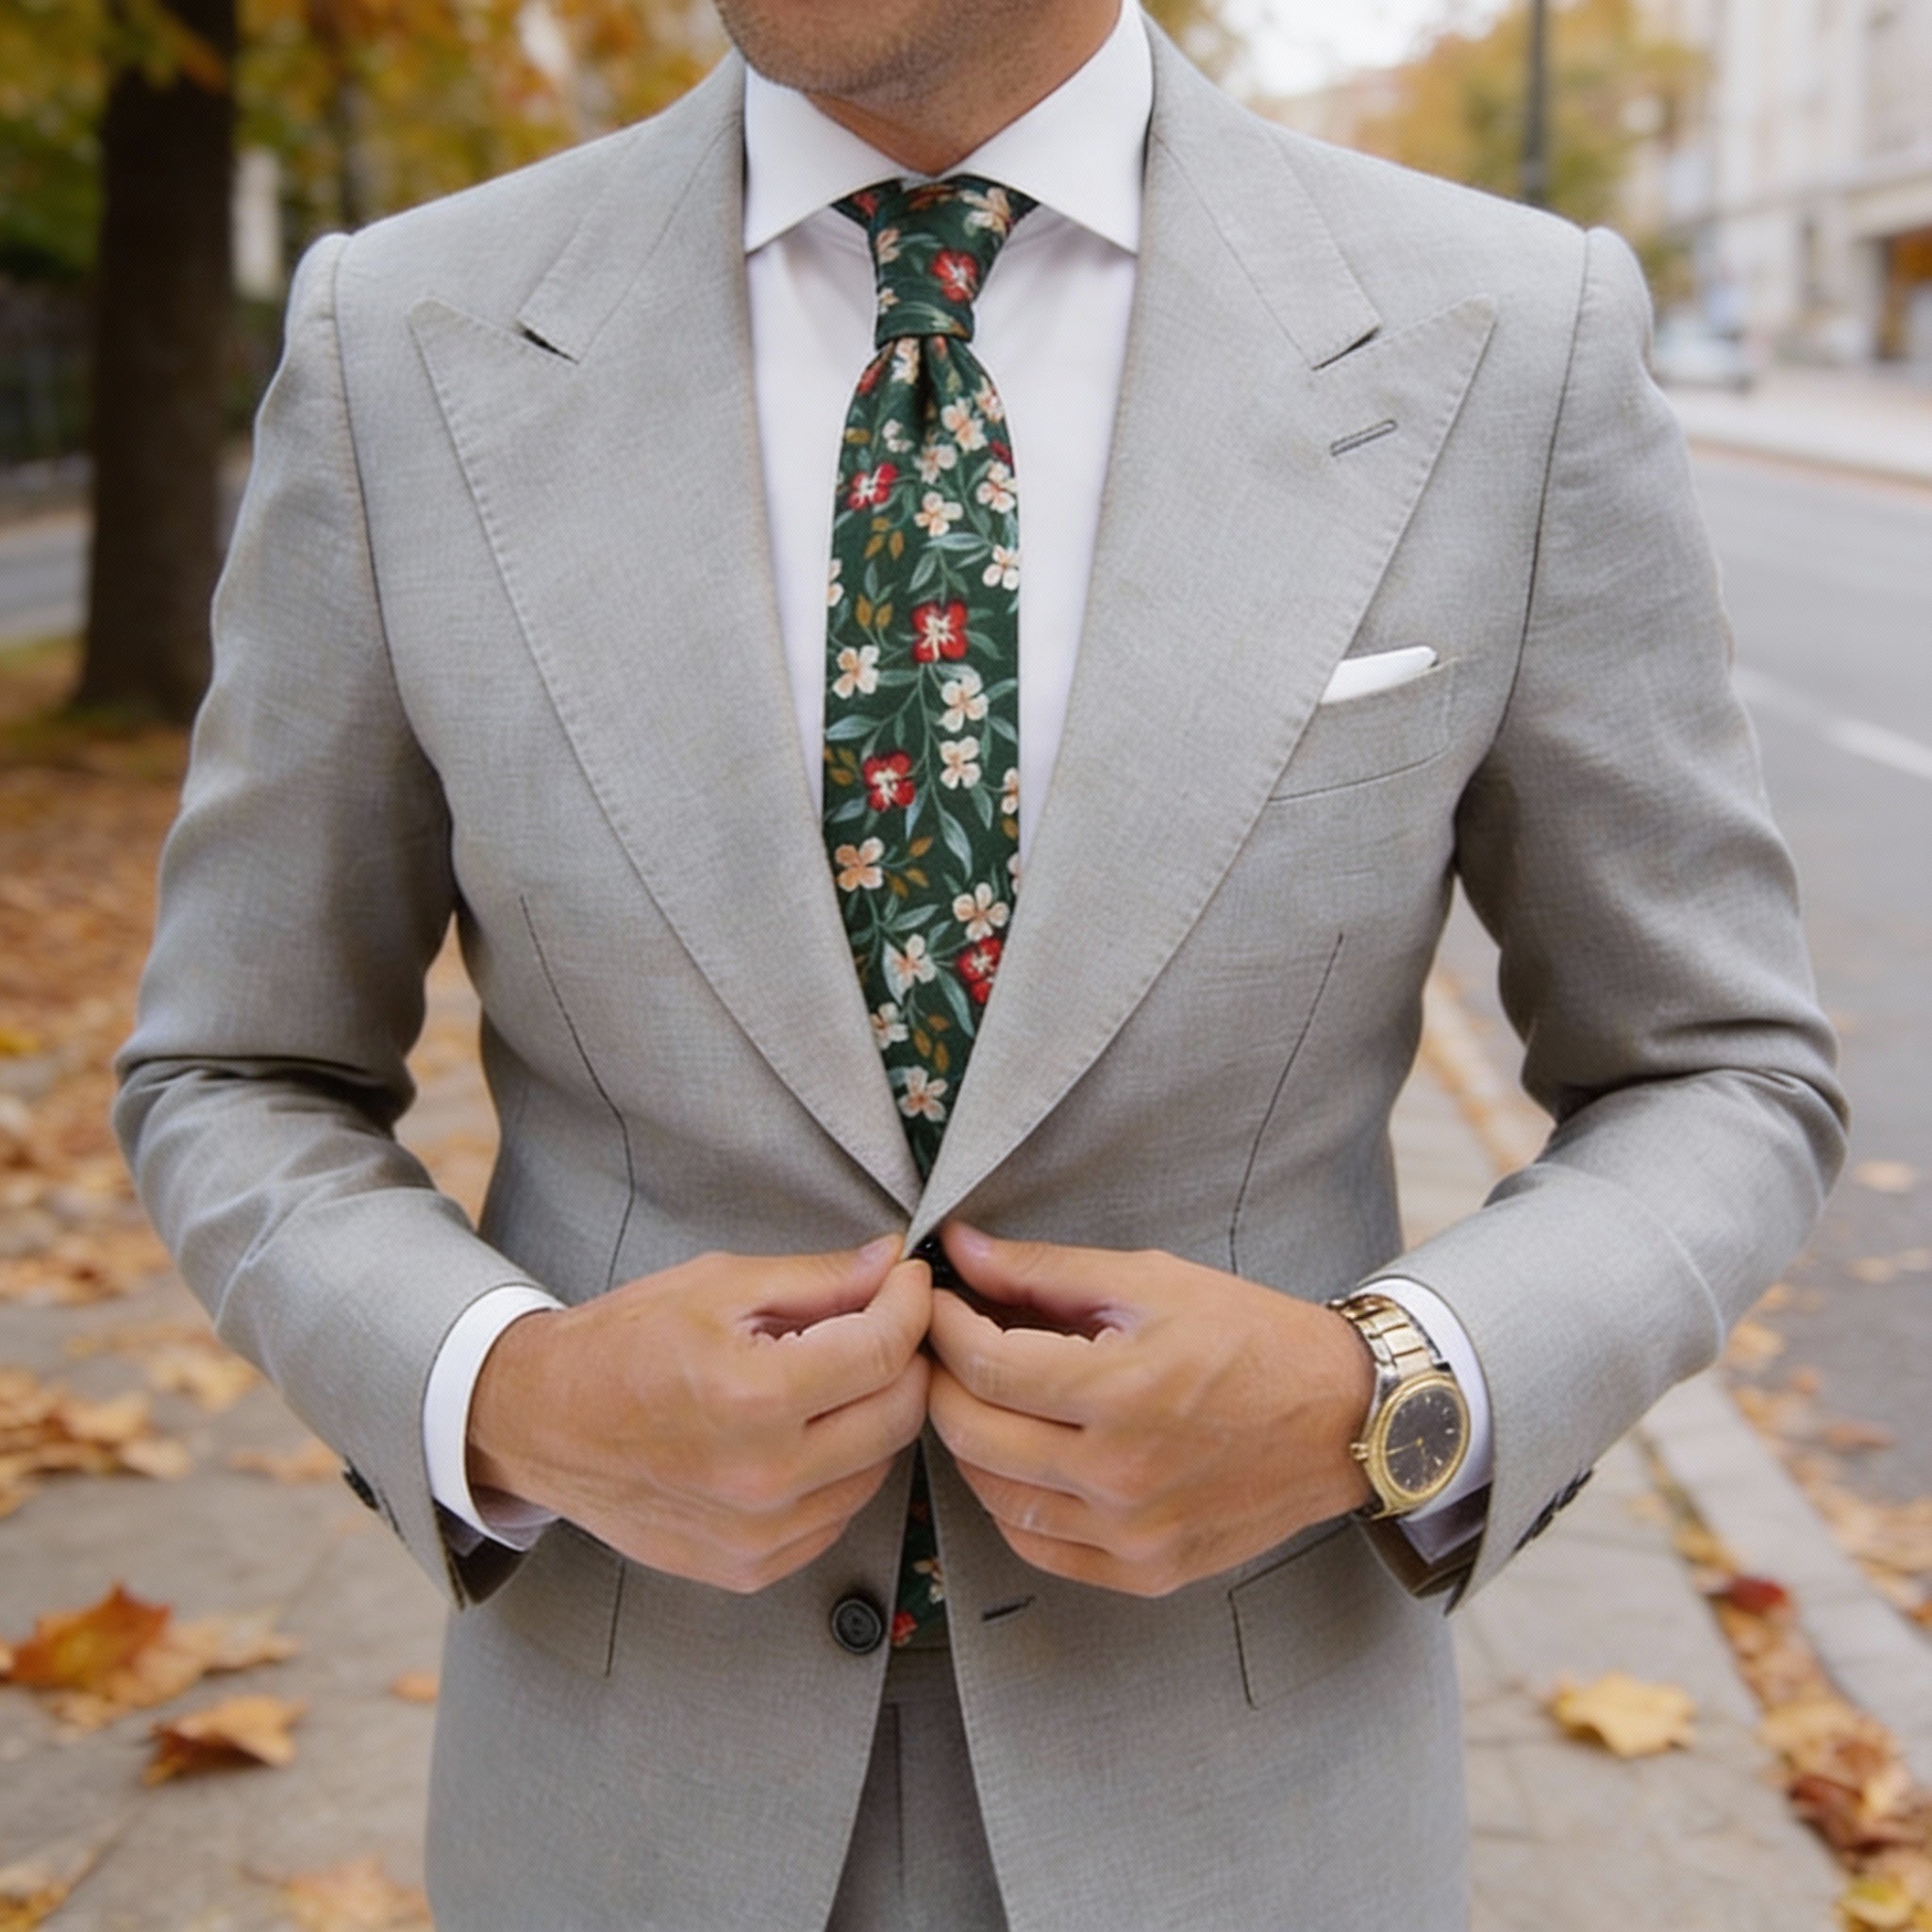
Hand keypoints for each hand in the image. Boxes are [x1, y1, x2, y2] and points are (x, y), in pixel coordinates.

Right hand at [467, 1238, 931, 1592]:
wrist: (542, 1422)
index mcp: (754, 1397)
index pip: (884, 1351)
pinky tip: (805, 1431)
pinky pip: (837, 1514)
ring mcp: (758, 1534)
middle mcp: (763, 1477)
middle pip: (898, 1414)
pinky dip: (841, 1468)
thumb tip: (890, 1263)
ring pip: (878, 1468)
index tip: (907, 1282)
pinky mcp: (751, 1567)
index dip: (910, 1305)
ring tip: (835, 1376)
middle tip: (882, 1322)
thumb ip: (818, 1279)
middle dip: (905, 1357)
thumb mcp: (719, 1285)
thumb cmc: (622, 1344)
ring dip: (875, 1414)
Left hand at [926, 1224, 1374, 1596]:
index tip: (935, 1300)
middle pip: (974, 1434)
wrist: (1343, 1418)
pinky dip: (1009, 1503)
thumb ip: (1044, 1270)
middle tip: (943, 1345)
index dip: (942, 1326)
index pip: (985, 1365)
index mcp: (1123, 1391)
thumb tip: (960, 1249)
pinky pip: (1038, 1547)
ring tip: (980, 1396)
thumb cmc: (1252, 1338)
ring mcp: (1132, 1535)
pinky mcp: (1146, 1571)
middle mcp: (1122, 1475)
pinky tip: (1019, 1458)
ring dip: (969, 1442)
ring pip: (994, 1497)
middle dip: (941, 1381)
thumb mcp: (1150, 1280)